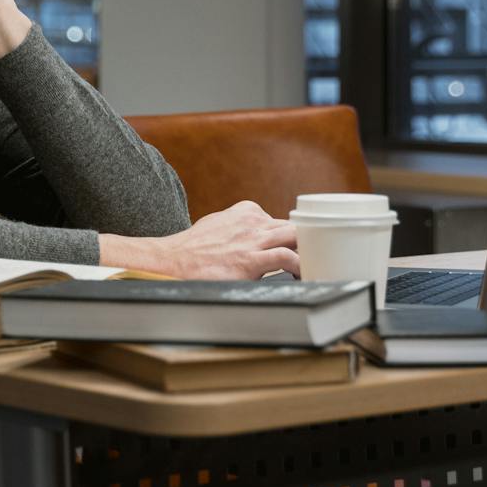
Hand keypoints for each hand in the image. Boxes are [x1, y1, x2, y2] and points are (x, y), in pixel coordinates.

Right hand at [101, 201, 298, 279]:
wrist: (172, 261)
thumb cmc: (192, 249)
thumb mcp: (218, 225)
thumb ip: (238, 228)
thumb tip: (249, 241)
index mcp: (246, 211)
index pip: (280, 221)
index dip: (289, 239)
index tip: (296, 251)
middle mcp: (252, 221)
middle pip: (293, 227)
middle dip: (305, 243)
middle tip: (313, 261)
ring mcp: (253, 239)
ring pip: (296, 237)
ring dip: (308, 253)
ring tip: (315, 268)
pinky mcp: (251, 259)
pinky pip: (288, 258)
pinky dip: (301, 266)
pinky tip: (304, 275)